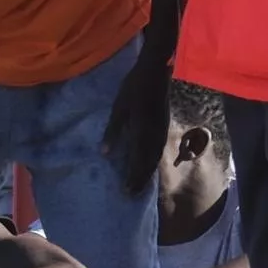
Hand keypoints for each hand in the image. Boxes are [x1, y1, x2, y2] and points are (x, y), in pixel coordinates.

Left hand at [101, 50, 171, 196]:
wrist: (155, 72)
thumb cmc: (132, 88)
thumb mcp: (118, 109)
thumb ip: (112, 132)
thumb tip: (104, 154)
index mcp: (141, 132)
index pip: (137, 161)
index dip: (132, 177)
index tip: (126, 192)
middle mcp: (154, 136)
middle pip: (148, 163)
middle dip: (140, 180)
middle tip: (133, 195)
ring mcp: (161, 131)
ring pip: (155, 158)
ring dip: (147, 173)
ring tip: (141, 185)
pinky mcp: (164, 126)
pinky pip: (159, 150)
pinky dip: (154, 162)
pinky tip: (149, 165)